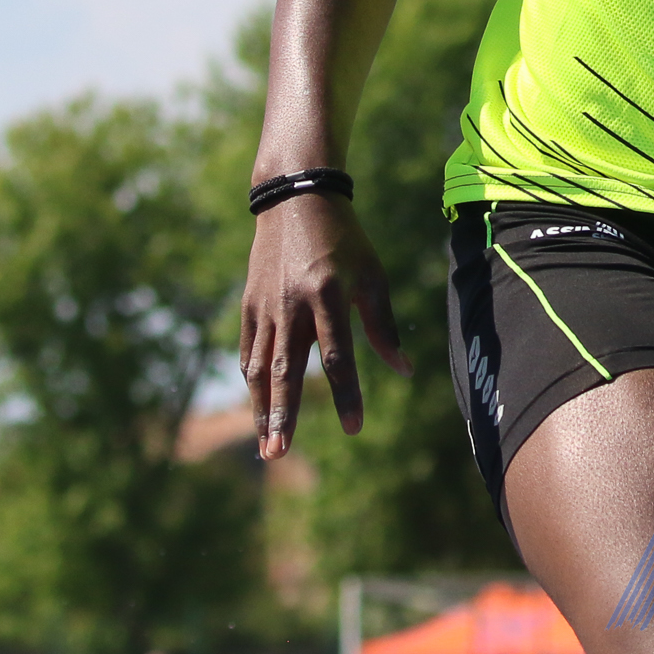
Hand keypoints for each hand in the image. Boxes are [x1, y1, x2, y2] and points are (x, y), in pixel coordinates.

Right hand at [239, 188, 409, 456]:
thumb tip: (404, 370)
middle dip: (284, 414)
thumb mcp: (372, 275)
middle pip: (286, 369)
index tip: (354, 428)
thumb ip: (383, 325)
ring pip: (261, 367)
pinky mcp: (249, 305)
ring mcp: (265, 305)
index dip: (346, 394)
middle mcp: (292, 303)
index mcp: (328, 293)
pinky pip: (249, 351)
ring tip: (267, 445)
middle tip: (279, 455)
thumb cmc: (345, 240)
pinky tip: (260, 408)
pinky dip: (253, 382)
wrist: (295, 199)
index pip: (337, 355)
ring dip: (263, 409)